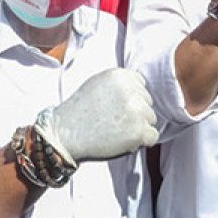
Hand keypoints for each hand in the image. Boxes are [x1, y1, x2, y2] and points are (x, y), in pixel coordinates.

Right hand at [38, 68, 157, 161]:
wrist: (65, 134)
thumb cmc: (79, 112)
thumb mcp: (97, 84)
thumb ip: (120, 83)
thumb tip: (141, 88)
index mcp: (120, 75)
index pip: (141, 85)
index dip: (130, 99)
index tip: (115, 108)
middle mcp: (131, 90)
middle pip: (147, 103)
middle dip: (135, 114)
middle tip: (113, 122)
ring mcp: (136, 111)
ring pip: (150, 119)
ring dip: (138, 128)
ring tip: (114, 131)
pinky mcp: (139, 131)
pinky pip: (152, 136)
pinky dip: (140, 142)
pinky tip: (121, 141)